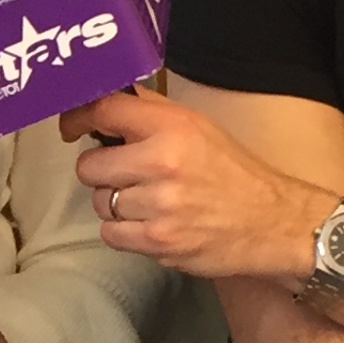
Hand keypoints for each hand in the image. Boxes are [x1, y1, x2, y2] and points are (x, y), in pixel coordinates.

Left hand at [59, 88, 331, 283]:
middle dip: (103, 172)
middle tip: (128, 175)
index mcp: (173, 127)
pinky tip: (150, 225)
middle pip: (90, 166)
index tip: (70, 128)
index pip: (104, 110)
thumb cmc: (233, 173)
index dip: (77, 118)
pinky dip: (124, 232)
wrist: (273, 222)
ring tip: (148, 202)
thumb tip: (106, 101)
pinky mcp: (159, 241)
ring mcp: (159, 205)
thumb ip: (152, 114)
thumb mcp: (198, 128)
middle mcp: (162, 162)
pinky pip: (111, 235)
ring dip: (116, 204)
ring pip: (101, 203)